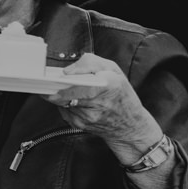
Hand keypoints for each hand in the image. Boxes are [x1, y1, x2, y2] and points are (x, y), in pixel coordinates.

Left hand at [44, 53, 164, 163]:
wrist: (130, 125)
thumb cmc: (122, 96)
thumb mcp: (113, 70)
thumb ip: (89, 63)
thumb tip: (68, 71)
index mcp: (108, 86)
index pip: (79, 84)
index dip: (64, 81)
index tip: (57, 78)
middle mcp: (98, 104)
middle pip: (65, 92)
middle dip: (59, 86)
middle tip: (57, 81)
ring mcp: (87, 117)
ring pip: (62, 101)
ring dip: (63, 94)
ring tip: (74, 90)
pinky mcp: (79, 125)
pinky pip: (63, 110)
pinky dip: (66, 104)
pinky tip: (77, 102)